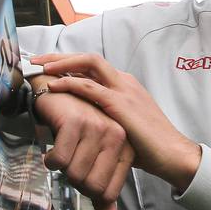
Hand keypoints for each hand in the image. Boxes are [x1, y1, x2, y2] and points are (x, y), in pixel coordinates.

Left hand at [31, 53, 200, 190]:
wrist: (171, 153)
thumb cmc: (148, 146)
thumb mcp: (122, 126)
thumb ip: (104, 118)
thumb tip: (83, 126)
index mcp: (126, 86)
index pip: (94, 67)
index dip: (70, 64)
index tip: (50, 66)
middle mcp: (124, 81)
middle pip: (89, 58)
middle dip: (61, 56)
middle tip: (38, 60)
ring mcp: (123, 89)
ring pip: (88, 63)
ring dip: (61, 62)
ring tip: (40, 67)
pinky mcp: (119, 102)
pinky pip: (88, 86)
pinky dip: (68, 82)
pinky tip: (53, 85)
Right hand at [32, 84, 134, 209]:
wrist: (57, 94)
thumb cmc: (77, 130)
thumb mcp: (93, 160)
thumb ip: (103, 191)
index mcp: (124, 148)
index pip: (108, 192)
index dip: (89, 191)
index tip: (82, 174)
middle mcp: (115, 136)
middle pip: (91, 186)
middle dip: (73, 181)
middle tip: (70, 162)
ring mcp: (96, 128)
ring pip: (74, 174)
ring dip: (61, 170)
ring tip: (63, 152)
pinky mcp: (75, 122)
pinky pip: (59, 160)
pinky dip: (50, 160)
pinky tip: (53, 148)